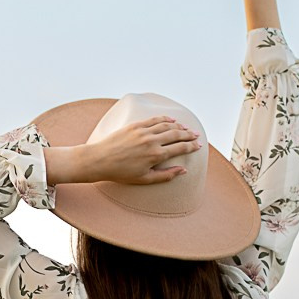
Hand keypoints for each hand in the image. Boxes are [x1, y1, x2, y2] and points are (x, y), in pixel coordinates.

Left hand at [46, 118, 201, 186]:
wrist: (99, 160)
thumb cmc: (121, 173)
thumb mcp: (145, 179)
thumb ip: (166, 175)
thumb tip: (184, 170)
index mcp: (156, 155)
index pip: (180, 148)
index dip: (191, 146)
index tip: (198, 146)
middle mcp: (152, 141)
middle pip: (176, 134)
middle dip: (189, 134)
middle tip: (196, 135)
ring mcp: (143, 131)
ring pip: (166, 125)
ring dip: (179, 126)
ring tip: (186, 127)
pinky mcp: (135, 126)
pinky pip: (153, 120)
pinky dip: (164, 119)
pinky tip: (171, 120)